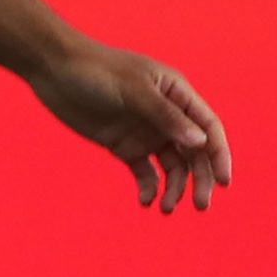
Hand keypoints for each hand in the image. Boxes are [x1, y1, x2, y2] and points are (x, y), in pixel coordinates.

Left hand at [28, 34, 231, 213]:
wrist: (52, 68)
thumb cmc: (95, 69)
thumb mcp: (131, 89)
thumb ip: (164, 115)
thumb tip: (199, 142)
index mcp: (176, 94)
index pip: (208, 127)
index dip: (219, 154)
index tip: (224, 182)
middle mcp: (166, 115)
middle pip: (194, 153)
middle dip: (200, 179)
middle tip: (200, 205)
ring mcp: (145, 131)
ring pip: (172, 167)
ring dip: (174, 188)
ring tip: (165, 208)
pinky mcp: (124, 144)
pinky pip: (144, 171)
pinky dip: (148, 187)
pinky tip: (145, 200)